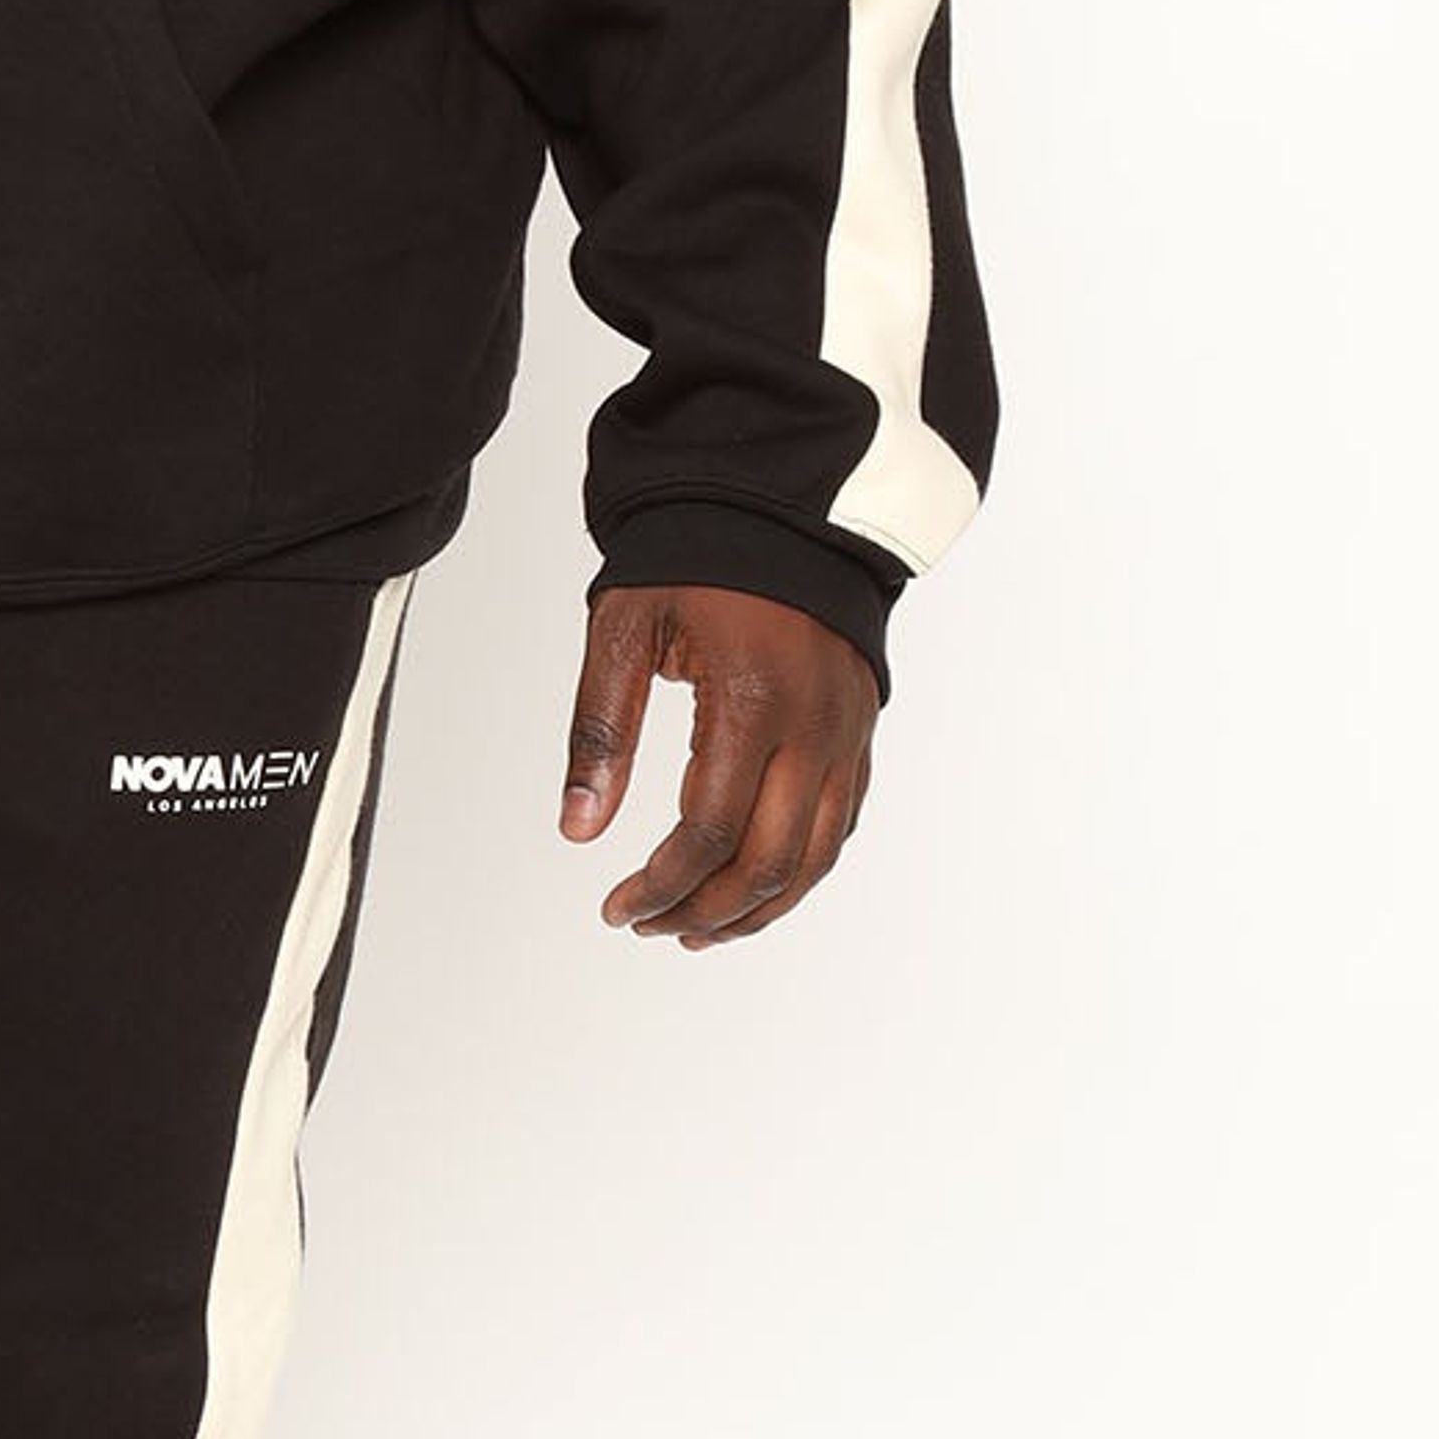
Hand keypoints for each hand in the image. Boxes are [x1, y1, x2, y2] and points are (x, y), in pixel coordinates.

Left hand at [558, 581, 875, 947]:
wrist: (779, 509)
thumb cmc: (693, 559)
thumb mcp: (623, 628)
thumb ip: (600, 730)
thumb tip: (578, 826)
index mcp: (751, 697)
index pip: (708, 830)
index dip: (660, 884)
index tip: (617, 907)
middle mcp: (813, 725)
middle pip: (768, 862)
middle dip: (704, 910)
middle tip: (648, 923)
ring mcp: (846, 733)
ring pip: (814, 858)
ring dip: (756, 909)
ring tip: (696, 929)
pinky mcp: (860, 734)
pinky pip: (839, 827)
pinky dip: (797, 872)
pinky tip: (751, 889)